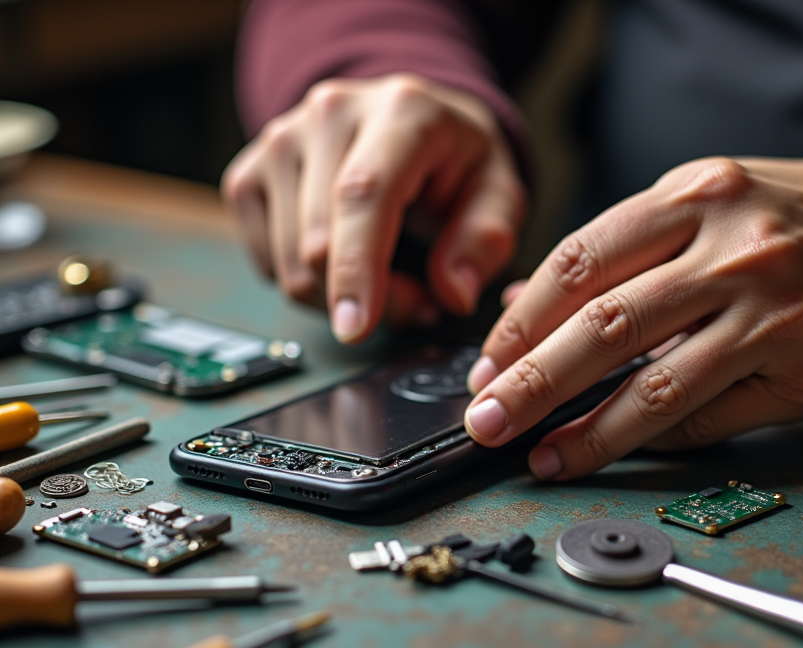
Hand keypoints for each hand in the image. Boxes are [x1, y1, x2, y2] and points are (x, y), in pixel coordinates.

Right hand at [221, 74, 525, 341]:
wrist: (410, 124)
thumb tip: (452, 291)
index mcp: (400, 112)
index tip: (356, 327)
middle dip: (372, 300)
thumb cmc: (454, 162)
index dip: (357, 269)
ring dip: (342, 298)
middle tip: (420, 301)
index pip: (363, 195)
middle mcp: (329, 115)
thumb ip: (484, 242)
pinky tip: (346, 263)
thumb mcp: (499, 196)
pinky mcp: (249, 175)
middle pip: (319, 243)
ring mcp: (280, 141)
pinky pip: (268, 265)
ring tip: (389, 278)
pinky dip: (310, 286)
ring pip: (290, 264)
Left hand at [463, 153, 802, 478]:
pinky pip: (708, 418)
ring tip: (539, 456)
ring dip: (585, 432)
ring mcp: (774, 313)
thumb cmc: (784, 221)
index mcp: (696, 196)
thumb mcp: (700, 205)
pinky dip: (650, 440)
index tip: (485, 364)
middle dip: (532, 383)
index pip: (580, 262)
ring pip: (656, 387)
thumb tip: (521, 308)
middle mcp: (735, 250)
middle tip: (486, 420)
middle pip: (606, 326)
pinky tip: (610, 450)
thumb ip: (615, 253)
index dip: (521, 323)